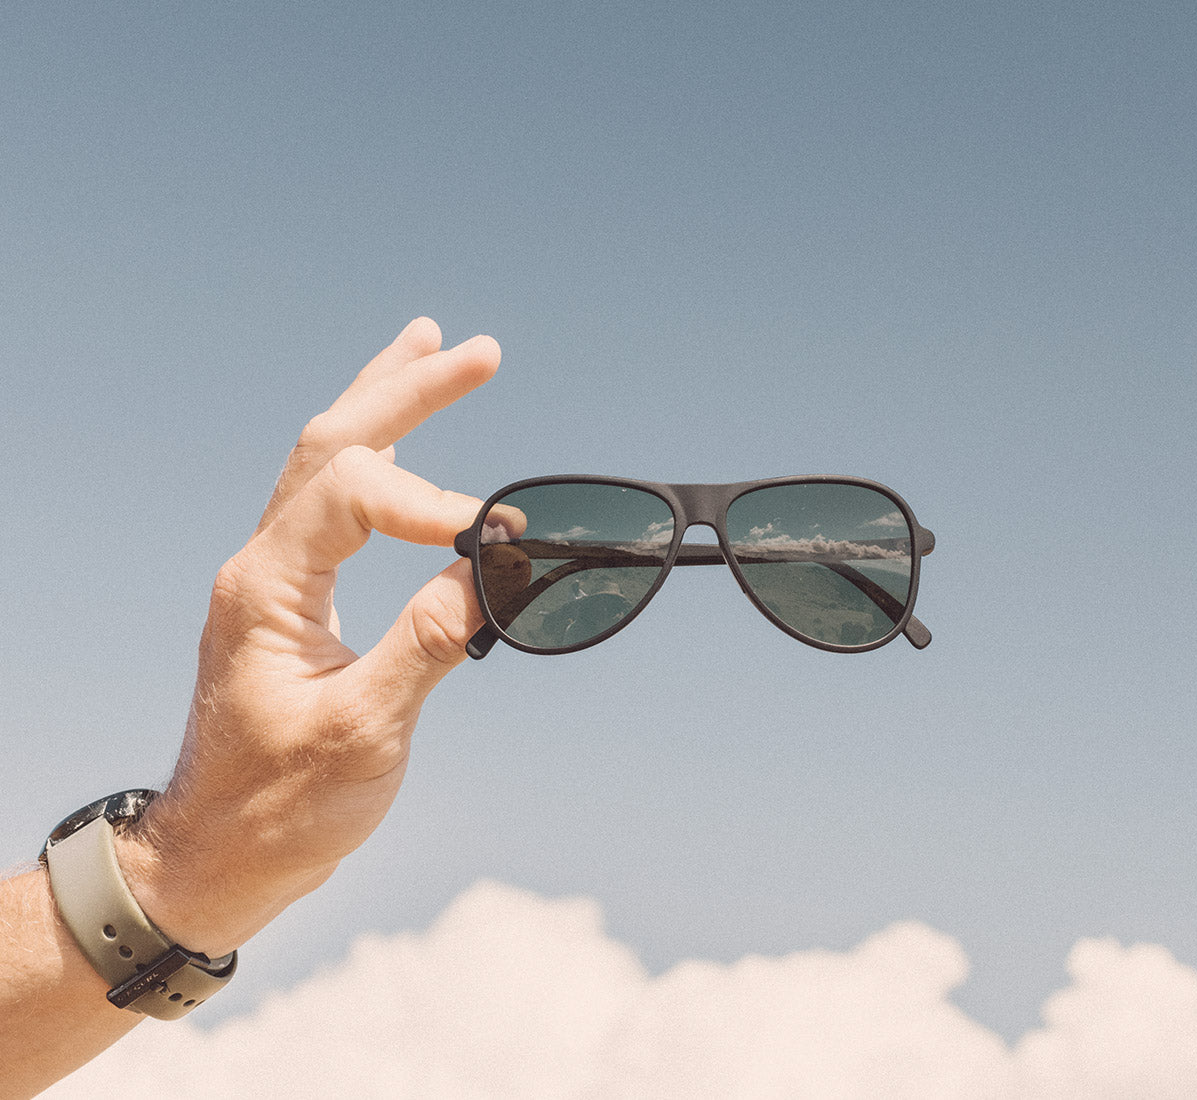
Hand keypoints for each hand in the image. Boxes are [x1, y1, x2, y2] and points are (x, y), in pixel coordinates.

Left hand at [113, 318, 510, 956]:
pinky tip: (403, 437)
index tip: (498, 542)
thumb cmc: (279, 807)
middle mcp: (264, 565)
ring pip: (326, 459)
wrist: (217, 854)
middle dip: (407, 389)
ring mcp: (275, 577)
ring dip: (385, 400)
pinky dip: (375, 454)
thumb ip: (425, 642)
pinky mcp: (293, 599)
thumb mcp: (363, 733)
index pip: (352, 492)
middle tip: (476, 350)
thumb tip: (489, 569)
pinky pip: (332, 501)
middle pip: (334, 441)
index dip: (433, 500)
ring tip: (432, 346)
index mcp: (269, 588)